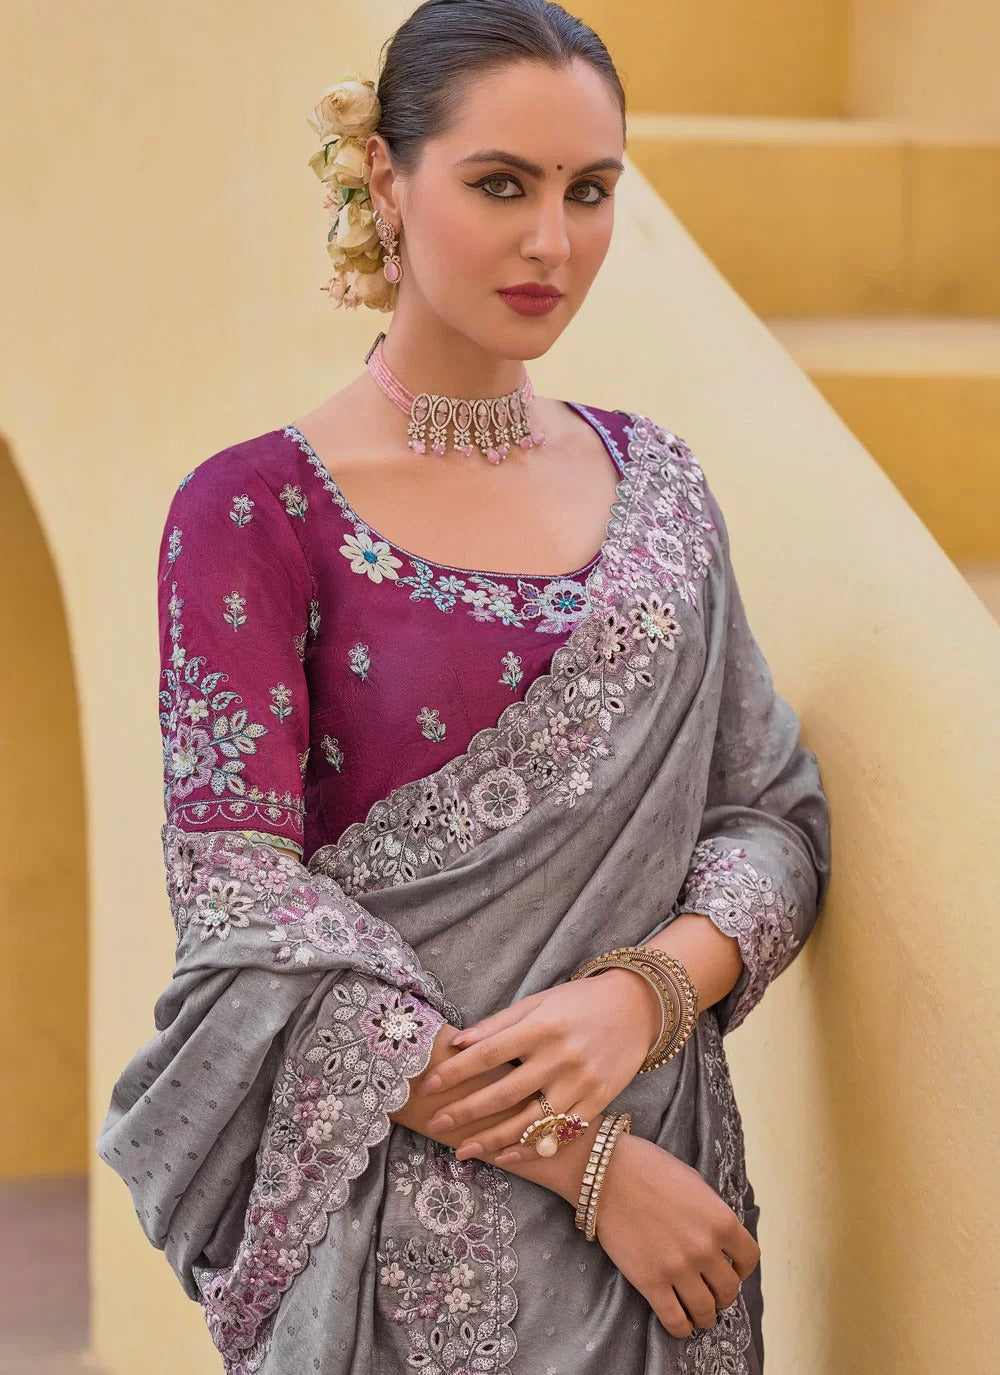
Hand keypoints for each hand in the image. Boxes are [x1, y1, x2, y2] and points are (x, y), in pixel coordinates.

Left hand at [412, 970, 661, 1160]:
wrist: (637, 1007)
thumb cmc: (579, 1002)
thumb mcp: (538, 1002)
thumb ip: (498, 1024)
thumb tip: (457, 1042)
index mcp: (542, 1026)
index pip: (489, 1052)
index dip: (457, 1071)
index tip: (429, 1085)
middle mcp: (561, 1056)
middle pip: (504, 1091)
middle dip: (465, 1111)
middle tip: (435, 1124)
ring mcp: (581, 1082)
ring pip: (530, 1120)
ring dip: (492, 1139)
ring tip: (462, 1150)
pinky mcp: (598, 1101)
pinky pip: (559, 1132)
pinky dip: (531, 1146)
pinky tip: (506, 1155)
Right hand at [595, 1133, 760, 1338]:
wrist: (605, 1172)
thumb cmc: (648, 1168)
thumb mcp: (693, 1181)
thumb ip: (710, 1210)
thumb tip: (716, 1233)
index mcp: (721, 1219)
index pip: (749, 1259)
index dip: (742, 1268)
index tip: (732, 1269)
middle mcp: (705, 1248)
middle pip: (729, 1289)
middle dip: (723, 1293)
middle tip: (712, 1291)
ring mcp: (678, 1268)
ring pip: (706, 1311)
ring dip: (705, 1314)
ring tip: (698, 1311)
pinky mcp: (650, 1282)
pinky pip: (675, 1320)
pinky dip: (681, 1327)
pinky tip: (680, 1322)